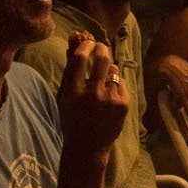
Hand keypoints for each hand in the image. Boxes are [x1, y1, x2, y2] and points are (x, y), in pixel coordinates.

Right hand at [58, 34, 128, 156]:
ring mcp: (110, 98)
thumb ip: (69, 69)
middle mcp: (93, 93)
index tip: (88, 41)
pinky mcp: (123, 103)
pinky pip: (120, 83)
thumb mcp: (65, 95)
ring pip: (113, 70)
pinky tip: (109, 95)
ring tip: (102, 81)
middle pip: (102, 58)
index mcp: (73, 91)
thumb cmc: (72, 118)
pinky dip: (115, 84)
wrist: (88, 146)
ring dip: (108, 69)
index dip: (85, 45)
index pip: (81, 58)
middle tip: (101, 46)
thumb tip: (74, 40)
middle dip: (102, 48)